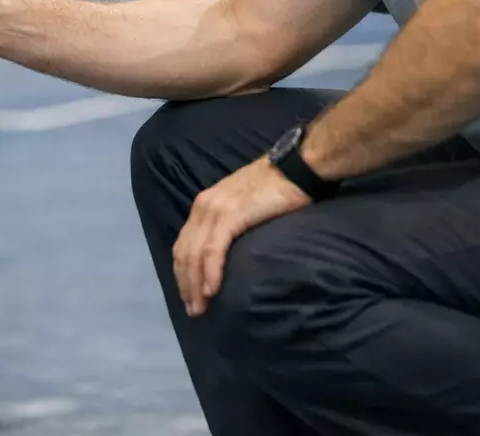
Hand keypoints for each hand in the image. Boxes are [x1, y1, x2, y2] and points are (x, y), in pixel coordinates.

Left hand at [173, 157, 311, 316]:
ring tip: (200, 308)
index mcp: (205, 205)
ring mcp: (215, 210)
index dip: (183, 272)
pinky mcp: (230, 215)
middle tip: (193, 311)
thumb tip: (232, 255)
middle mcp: (203, 207)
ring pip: (195, 254)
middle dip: (186, 284)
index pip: (184, 244)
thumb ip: (232, 225)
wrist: (296, 168)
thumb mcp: (245, 208)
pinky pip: (213, 250)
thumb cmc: (278, 189)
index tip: (189, 295)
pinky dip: (210, 273)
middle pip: (184, 252)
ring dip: (195, 284)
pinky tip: (212, 291)